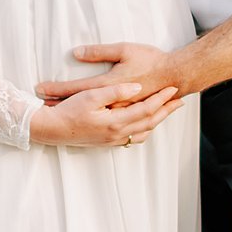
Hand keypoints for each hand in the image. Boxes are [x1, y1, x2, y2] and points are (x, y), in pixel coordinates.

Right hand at [29, 78, 177, 148]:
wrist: (52, 130)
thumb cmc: (68, 111)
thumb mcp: (91, 96)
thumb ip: (116, 91)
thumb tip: (137, 88)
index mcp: (116, 122)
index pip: (147, 109)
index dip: (162, 99)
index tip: (173, 88)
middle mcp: (117, 134)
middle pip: (150, 122)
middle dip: (166, 110)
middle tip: (180, 100)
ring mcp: (113, 140)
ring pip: (144, 131)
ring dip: (157, 120)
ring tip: (167, 110)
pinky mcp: (108, 142)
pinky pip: (134, 138)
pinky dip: (144, 129)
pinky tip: (145, 123)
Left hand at [36, 43, 178, 108]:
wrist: (177, 74)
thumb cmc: (151, 60)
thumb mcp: (124, 50)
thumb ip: (99, 52)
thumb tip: (77, 52)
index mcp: (110, 87)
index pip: (77, 88)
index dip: (57, 89)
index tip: (40, 88)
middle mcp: (115, 104)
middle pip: (82, 106)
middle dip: (61, 105)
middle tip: (43, 106)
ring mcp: (124, 113)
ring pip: (86, 114)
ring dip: (75, 116)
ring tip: (58, 115)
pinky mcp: (132, 115)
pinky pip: (99, 122)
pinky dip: (88, 121)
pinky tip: (84, 122)